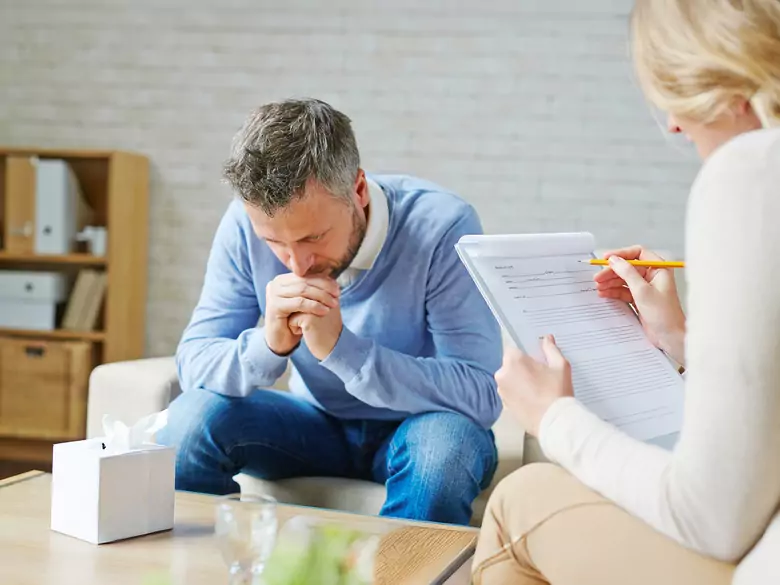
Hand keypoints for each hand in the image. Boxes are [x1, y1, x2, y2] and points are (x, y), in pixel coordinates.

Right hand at [264, 274, 339, 355]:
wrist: (281, 341)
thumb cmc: (295, 320)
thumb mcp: (305, 301)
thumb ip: (313, 287)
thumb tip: (329, 272)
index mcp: (283, 279)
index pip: (306, 275)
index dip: (324, 280)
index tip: (338, 288)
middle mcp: (276, 283)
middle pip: (305, 281)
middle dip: (324, 288)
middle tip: (338, 295)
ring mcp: (273, 293)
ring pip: (303, 290)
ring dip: (321, 296)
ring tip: (334, 304)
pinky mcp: (274, 305)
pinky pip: (299, 303)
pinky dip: (314, 306)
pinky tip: (324, 311)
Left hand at [495, 335, 573, 436]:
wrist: (554, 422)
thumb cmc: (557, 392)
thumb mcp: (560, 366)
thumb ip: (551, 349)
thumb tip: (547, 339)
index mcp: (513, 361)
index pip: (514, 350)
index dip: (525, 355)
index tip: (537, 361)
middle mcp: (502, 374)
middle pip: (511, 365)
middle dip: (522, 368)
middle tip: (540, 376)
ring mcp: (501, 391)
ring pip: (510, 380)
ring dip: (519, 381)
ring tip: (538, 390)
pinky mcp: (504, 405)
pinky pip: (511, 393)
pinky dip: (519, 394)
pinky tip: (533, 399)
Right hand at [593, 246, 686, 364]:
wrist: (670, 337)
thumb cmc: (664, 315)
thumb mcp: (642, 291)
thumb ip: (627, 273)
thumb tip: (615, 260)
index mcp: (659, 269)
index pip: (637, 253)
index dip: (621, 254)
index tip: (607, 258)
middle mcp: (652, 276)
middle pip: (627, 267)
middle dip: (612, 272)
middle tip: (598, 277)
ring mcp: (646, 288)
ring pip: (624, 279)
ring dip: (610, 282)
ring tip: (599, 287)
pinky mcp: (640, 299)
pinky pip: (624, 291)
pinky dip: (614, 291)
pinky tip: (604, 293)